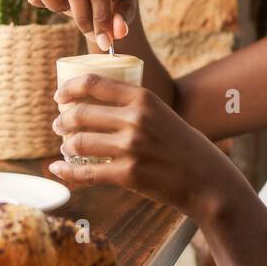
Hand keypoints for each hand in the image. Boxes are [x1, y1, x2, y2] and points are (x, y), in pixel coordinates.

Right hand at [20, 0, 138, 50]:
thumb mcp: (125, 8)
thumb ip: (123, 18)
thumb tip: (118, 31)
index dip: (101, 18)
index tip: (105, 42)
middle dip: (82, 17)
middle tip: (91, 35)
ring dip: (56, 4)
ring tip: (72, 8)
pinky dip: (40, 1)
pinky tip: (59, 3)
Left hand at [47, 72, 238, 224]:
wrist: (208, 182)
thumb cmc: (185, 148)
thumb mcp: (163, 115)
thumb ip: (134, 108)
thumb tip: (95, 107)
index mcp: (143, 98)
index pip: (94, 83)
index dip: (69, 88)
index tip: (59, 96)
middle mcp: (135, 119)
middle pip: (80, 114)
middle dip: (62, 121)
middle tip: (59, 126)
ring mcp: (131, 147)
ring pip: (78, 142)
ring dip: (65, 145)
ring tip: (66, 148)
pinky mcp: (128, 174)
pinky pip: (86, 172)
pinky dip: (67, 171)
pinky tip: (58, 169)